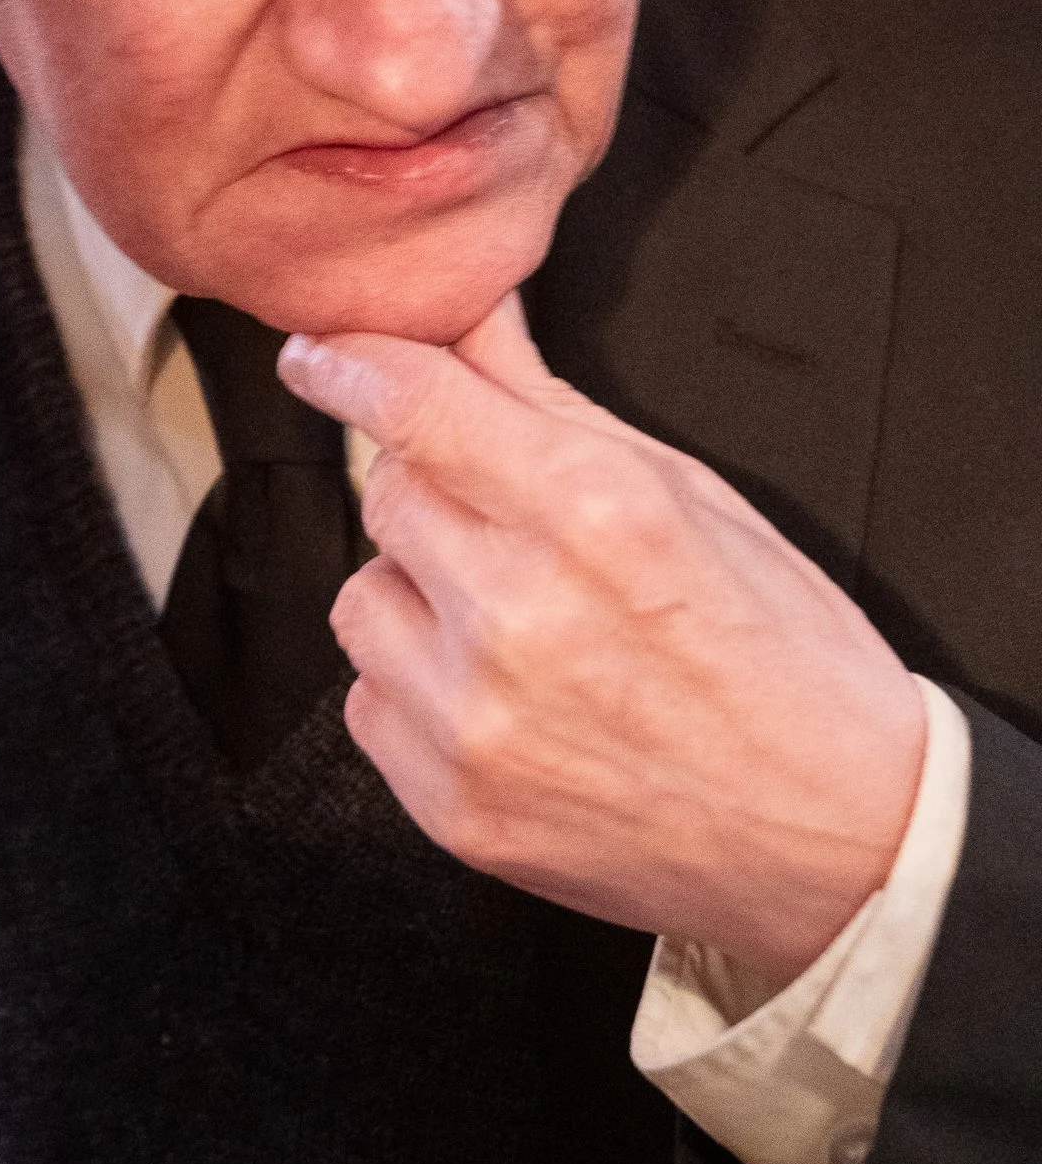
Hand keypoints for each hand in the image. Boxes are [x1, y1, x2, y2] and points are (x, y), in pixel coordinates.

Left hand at [278, 294, 925, 987]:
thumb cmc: (788, 662)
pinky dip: (419, 690)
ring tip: (518, 626)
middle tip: (515, 532)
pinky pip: (370, 701)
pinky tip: (506, 700)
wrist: (842, 842)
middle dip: (435, 492)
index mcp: (594, 514)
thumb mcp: (698, 500)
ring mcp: (477, 720)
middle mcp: (521, 614)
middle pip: (387, 496)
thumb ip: (555, 407)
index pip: (414, 408)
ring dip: (418, 595)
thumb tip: (470, 321)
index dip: (352, 364)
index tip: (321, 355)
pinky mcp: (452, 806)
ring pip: (363, 599)